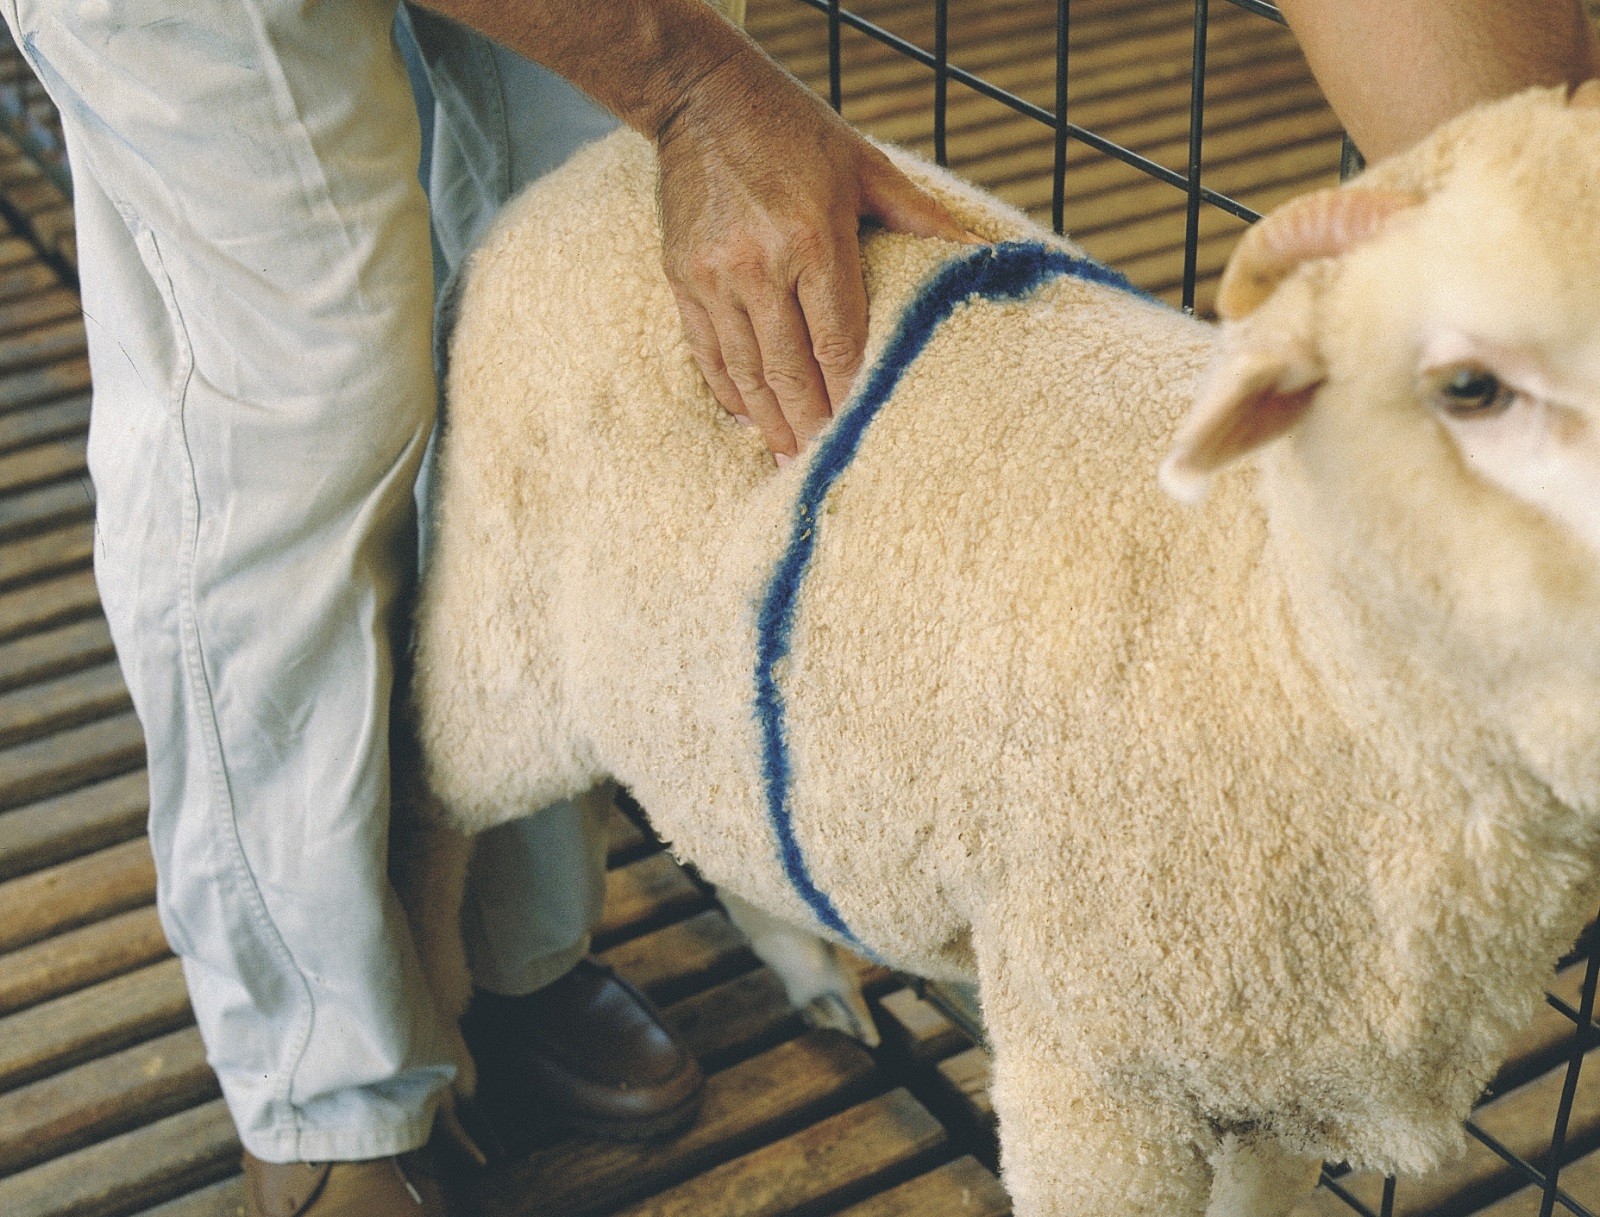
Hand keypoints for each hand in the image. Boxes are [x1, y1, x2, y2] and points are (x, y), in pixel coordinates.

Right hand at [656, 53, 972, 460]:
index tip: (867, 429)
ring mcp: (714, 277)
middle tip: (826, 467)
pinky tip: (749, 419)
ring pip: (746, 372)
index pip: (839, 342)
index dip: (853, 392)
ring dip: (769, 423)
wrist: (702, 97)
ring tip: (789, 458)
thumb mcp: (867, 167)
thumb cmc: (795, 132)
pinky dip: (729, 392)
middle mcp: (758, 266)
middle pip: (791, 372)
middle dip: (811, 425)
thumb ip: (923, 219)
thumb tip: (986, 254)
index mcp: (813, 239)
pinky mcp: (683, 279)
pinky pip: (707, 353)